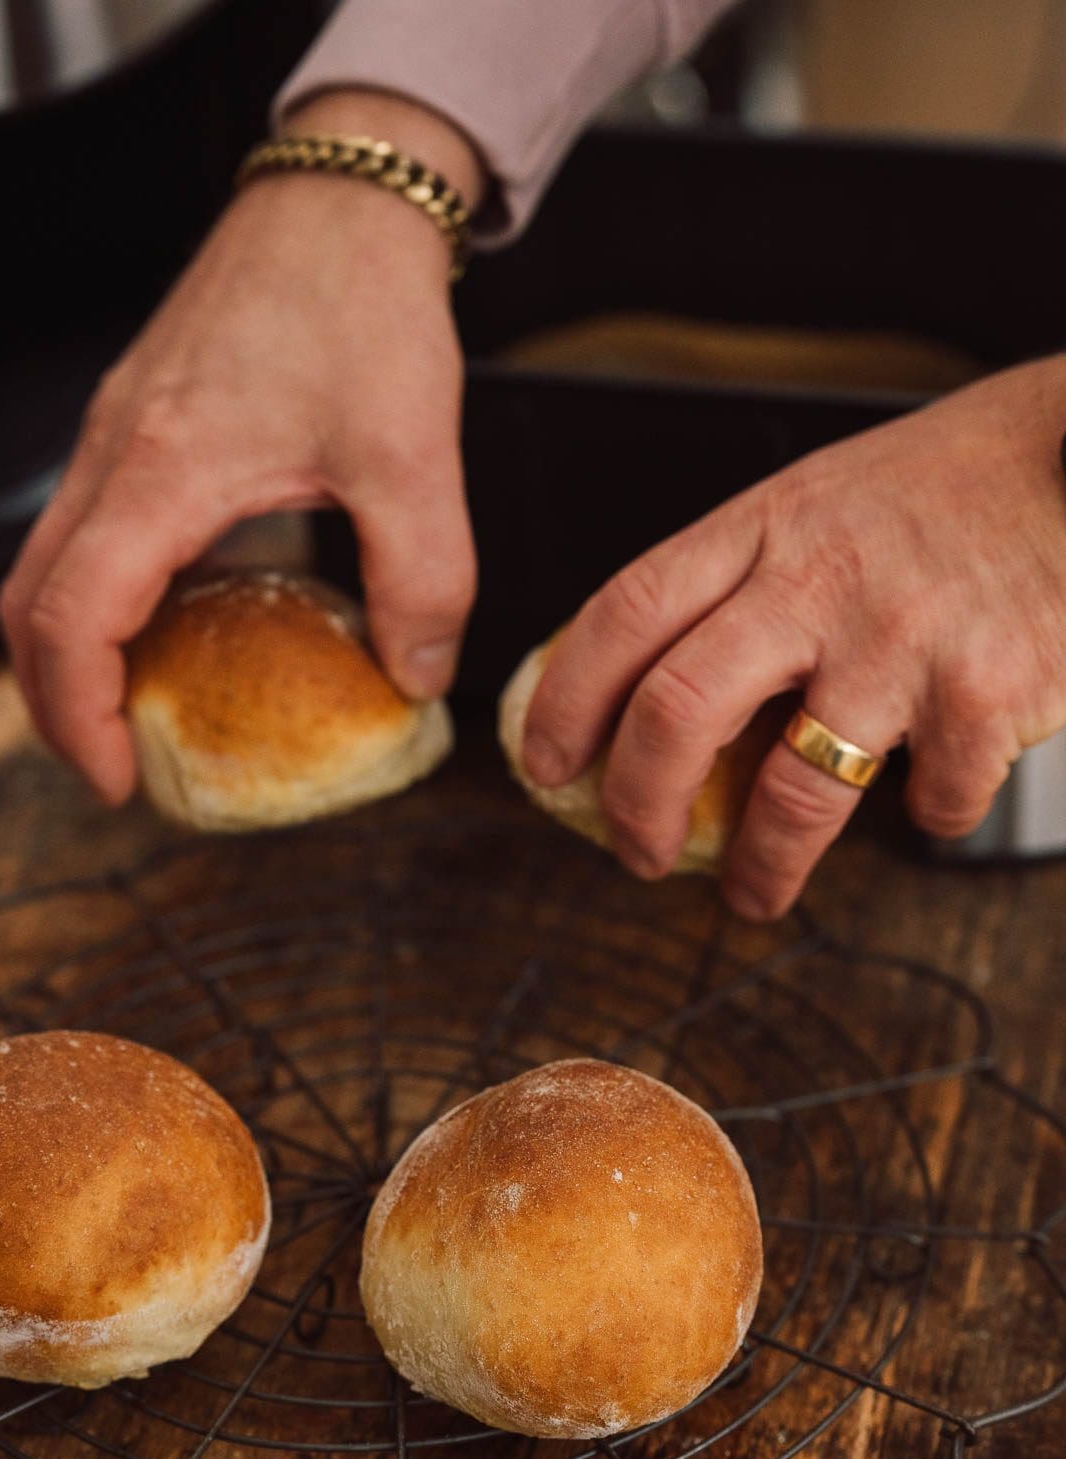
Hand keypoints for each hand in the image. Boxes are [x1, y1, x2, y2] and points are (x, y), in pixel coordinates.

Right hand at [0, 90, 483, 803]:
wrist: (343, 198)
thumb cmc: (364, 305)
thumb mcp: (416, 457)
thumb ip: (425, 582)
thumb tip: (415, 679)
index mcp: (162, 470)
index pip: (71, 619)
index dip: (78, 717)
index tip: (119, 780)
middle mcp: (115, 452)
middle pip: (27, 605)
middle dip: (54, 703)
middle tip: (116, 766)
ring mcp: (116, 433)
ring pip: (45, 566)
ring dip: (70, 652)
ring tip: (133, 713)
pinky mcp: (139, 422)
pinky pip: (85, 530)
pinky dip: (101, 598)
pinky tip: (170, 627)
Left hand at [521, 356, 1065, 917]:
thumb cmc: (952, 488)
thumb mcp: (823, 502)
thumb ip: (744, 583)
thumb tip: (656, 694)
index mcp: (766, 525)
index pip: (625, 614)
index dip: (567, 700)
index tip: (545, 764)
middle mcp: (821, 580)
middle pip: (677, 712)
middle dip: (637, 805)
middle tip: (634, 852)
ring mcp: (902, 640)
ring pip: (791, 793)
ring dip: (760, 869)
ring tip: (751, 897)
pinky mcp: (985, 696)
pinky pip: (930, 805)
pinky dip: (926, 819)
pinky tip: (931, 798)